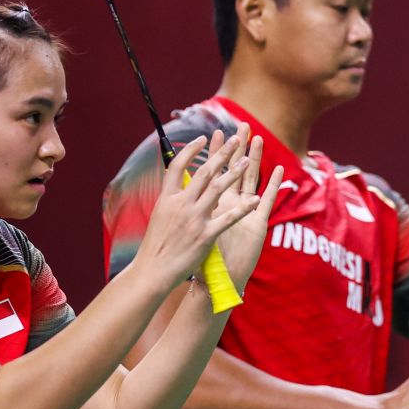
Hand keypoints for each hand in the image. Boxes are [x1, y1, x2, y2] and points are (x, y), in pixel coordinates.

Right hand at [133, 133, 259, 288]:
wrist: (153, 270)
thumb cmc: (156, 245)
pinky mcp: (206, 235)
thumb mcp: (160, 216)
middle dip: (222, 153)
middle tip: (236, 139)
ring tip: (248, 160)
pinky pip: (228, 218)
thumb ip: (173, 200)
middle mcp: (181, 205)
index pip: (177, 166)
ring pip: (218, 189)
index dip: (191, 150)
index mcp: (167, 199)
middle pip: (204, 172)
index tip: (203, 138)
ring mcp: (194, 219)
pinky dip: (243, 208)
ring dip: (234, 172)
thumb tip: (181, 185)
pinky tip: (255, 199)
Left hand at [201, 124, 283, 289]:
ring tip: (259, 139)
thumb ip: (189, 215)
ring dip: (255, 159)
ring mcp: (245, 213)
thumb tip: (175, 197)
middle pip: (234, 170)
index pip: (214, 172)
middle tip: (241, 126)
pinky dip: (272, 186)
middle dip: (237, 148)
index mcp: (214, 204)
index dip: (213, 153)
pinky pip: (266, 202)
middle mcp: (231, 205)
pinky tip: (279, 170)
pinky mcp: (257, 225)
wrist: (217, 282)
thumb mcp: (192, 232)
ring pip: (251, 180)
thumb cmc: (201, 260)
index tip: (211, 133)